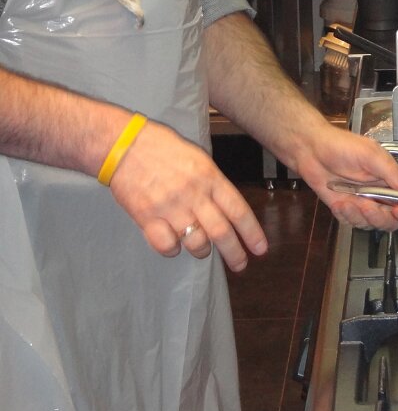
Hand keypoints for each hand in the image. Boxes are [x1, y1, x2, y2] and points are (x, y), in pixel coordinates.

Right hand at [108, 120, 267, 271]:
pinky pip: (167, 246)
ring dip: (202, 250)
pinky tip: (173, 243)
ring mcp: (170, 207)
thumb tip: (226, 208)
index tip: (260, 249)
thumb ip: (212, 183)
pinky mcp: (147, 218)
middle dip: (234, 253)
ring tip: (201, 249)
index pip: (238, 210)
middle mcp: (193, 194)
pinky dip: (172, 250)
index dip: (251, 233)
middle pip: (221, 232)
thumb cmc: (161, 148)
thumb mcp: (197, 158)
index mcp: (209, 177)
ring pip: (196, 242)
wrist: (124, 145)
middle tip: (240, 264)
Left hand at [290, 121, 397, 230]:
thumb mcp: (370, 154)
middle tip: (367, 206)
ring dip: (359, 216)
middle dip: (379, 218)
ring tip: (347, 201)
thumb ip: (391, 172)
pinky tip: (339, 202)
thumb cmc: (342, 146)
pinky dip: (345, 215)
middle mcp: (378, 194)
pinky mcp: (345, 209)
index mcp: (389, 180)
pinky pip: (351, 223)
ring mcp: (361, 203)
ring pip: (370, 224)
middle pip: (390, 221)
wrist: (311, 149)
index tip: (397, 210)